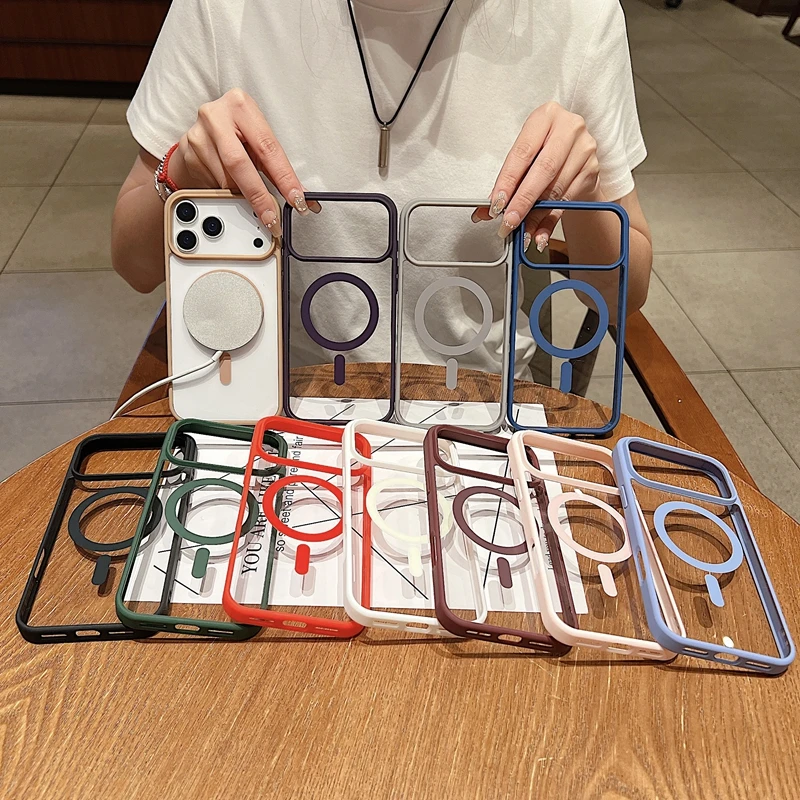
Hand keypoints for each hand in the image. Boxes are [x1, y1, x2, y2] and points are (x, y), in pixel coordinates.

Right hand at [169, 88, 318, 236]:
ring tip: (248, 196)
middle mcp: (216, 116)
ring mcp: (198, 134)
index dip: (283, 177)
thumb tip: (300, 196)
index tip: (296, 199)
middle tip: (272, 218)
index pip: (268, 148)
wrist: (201, 132)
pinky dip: (226, 192)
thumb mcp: (256, 142)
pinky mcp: (187, 152)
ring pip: (225, 178)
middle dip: (259, 196)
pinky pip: (212, 183)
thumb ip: (275, 167)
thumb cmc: (236, 135)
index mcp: (241, 106)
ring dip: (241, 194)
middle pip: (240, 164)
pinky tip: (228, 186)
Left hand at [476, 102, 602, 251]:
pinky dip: (550, 220)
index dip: (508, 181)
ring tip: (522, 231)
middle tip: (509, 221)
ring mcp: (584, 148)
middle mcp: (569, 128)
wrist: (575, 153)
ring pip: (556, 189)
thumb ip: (508, 181)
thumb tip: (486, 210)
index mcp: (546, 116)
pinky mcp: (592, 169)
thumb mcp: (525, 156)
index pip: (523, 153)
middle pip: (543, 170)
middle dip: (523, 201)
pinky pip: (567, 200)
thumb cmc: (544, 150)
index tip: (497, 203)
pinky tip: (539, 232)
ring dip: (536, 215)